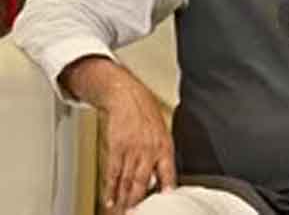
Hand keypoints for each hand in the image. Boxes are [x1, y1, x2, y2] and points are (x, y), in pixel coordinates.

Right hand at [61, 57, 176, 213]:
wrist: (128, 97)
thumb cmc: (147, 115)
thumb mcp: (163, 134)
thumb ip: (162, 157)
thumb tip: (162, 181)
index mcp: (165, 147)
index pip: (168, 173)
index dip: (166, 189)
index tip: (164, 202)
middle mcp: (149, 150)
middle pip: (142, 182)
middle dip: (138, 202)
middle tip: (136, 214)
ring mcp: (131, 150)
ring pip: (126, 181)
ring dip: (123, 200)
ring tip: (122, 213)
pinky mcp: (116, 148)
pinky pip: (113, 173)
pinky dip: (110, 189)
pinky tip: (110, 200)